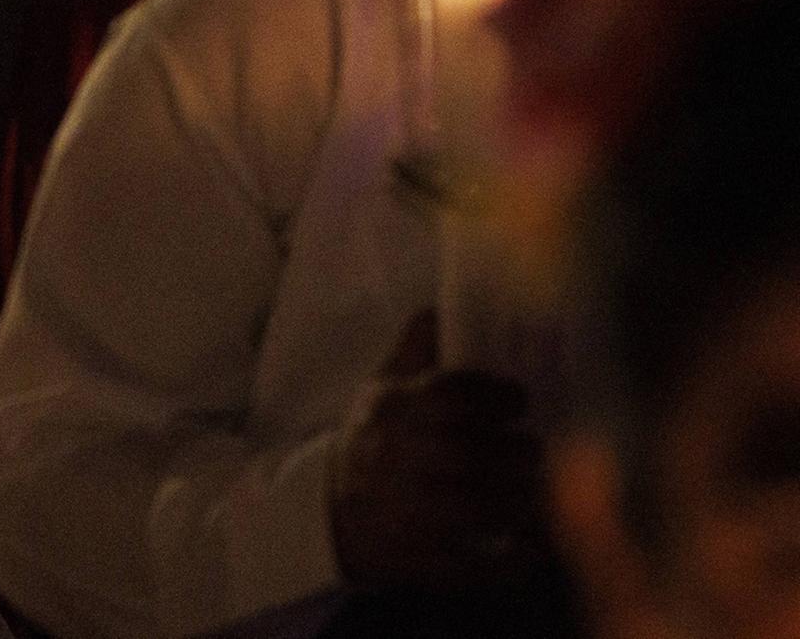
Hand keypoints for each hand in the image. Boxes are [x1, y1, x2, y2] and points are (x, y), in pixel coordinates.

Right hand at [330, 313, 546, 592]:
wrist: (332, 514)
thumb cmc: (374, 443)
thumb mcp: (381, 390)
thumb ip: (413, 352)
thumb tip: (439, 306)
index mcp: (392, 414)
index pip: (448, 396)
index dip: (493, 395)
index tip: (519, 401)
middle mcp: (396, 460)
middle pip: (468, 453)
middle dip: (515, 452)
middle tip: (533, 450)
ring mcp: (406, 511)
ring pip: (476, 506)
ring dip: (519, 499)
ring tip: (536, 491)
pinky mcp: (419, 557)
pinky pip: (474, 562)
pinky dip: (510, 558)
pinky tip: (532, 545)